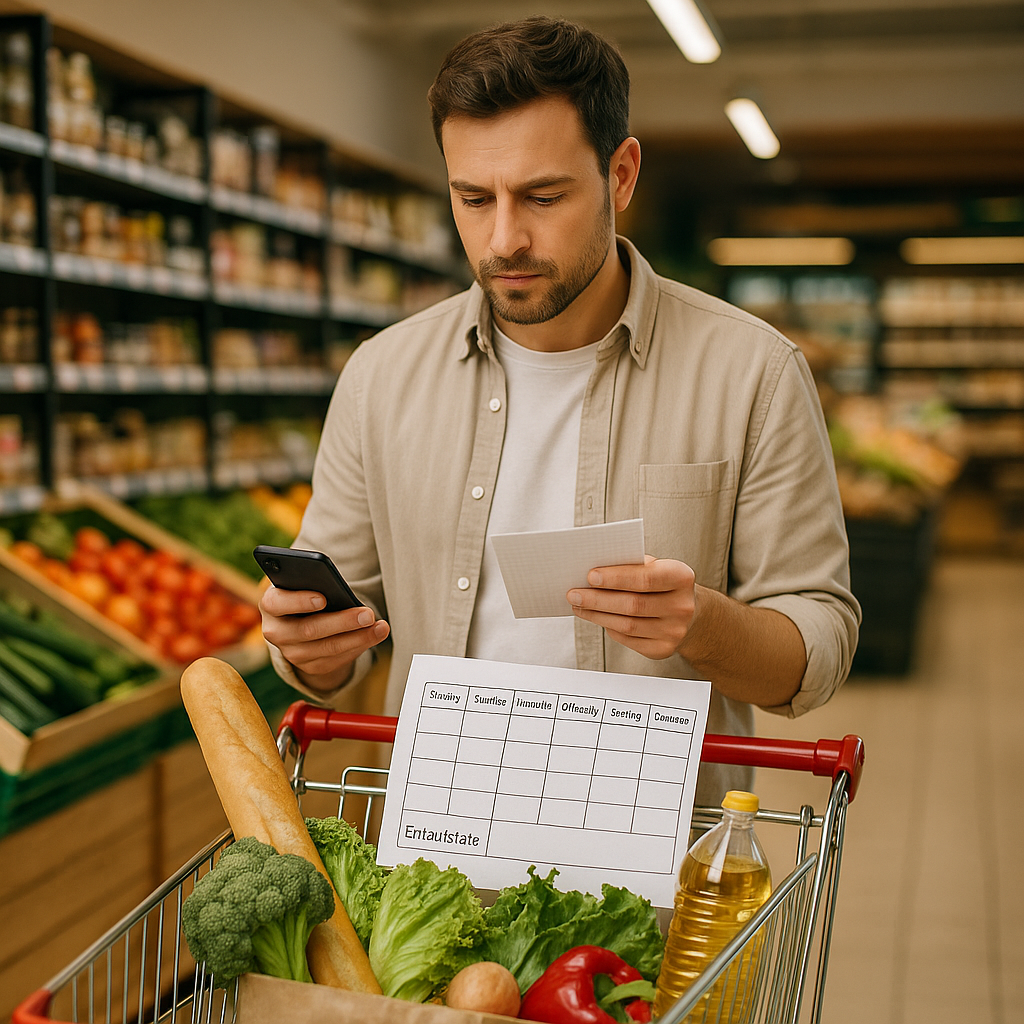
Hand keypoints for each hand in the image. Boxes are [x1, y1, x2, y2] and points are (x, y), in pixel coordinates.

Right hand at [259, 585, 389, 691]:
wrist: (301, 619)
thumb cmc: (306, 592)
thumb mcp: (305, 583)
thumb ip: (314, 582)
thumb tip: (337, 587)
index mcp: (271, 604)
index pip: (278, 603)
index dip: (299, 601)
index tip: (322, 598)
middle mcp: (276, 632)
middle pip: (309, 630)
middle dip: (342, 622)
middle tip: (368, 614)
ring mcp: (292, 653)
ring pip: (328, 648)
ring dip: (358, 638)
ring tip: (380, 627)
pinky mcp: (310, 666)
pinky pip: (337, 660)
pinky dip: (359, 647)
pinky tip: (375, 635)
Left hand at [567, 555, 695, 660]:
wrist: (689, 613)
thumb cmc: (663, 584)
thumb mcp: (655, 567)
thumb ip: (631, 566)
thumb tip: (593, 571)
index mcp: (681, 578)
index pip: (646, 578)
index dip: (617, 578)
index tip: (590, 576)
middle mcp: (681, 606)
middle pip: (633, 605)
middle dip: (598, 599)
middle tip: (574, 594)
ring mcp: (674, 631)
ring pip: (627, 625)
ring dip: (597, 615)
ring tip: (579, 606)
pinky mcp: (662, 649)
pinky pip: (627, 639)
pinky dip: (608, 627)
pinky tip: (596, 617)